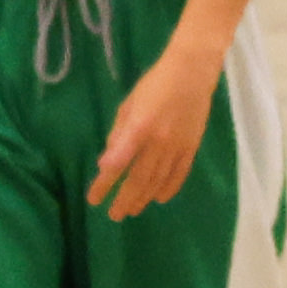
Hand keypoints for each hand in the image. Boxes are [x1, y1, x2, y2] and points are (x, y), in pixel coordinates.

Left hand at [86, 40, 220, 220]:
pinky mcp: (192, 146)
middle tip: (113, 215)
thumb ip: (118, 135)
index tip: (93, 199)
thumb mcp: (128, 106)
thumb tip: (107, 163)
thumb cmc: (154, 85)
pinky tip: (160, 199)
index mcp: (139, 128)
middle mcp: (159, 141)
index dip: (105, 184)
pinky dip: (170, 188)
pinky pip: (180, 173)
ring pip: (159, 180)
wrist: (192, 72)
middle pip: (139, 178)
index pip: (118, 164)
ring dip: (144, 198)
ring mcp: (178, 145)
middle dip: (124, 199)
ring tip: (132, 210)